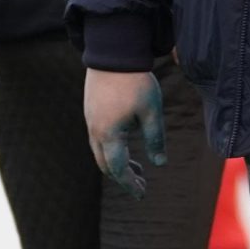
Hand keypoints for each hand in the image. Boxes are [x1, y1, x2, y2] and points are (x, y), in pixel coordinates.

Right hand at [84, 69, 164, 198]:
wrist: (113, 53)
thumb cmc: (136, 83)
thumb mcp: (151, 112)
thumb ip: (155, 139)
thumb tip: (159, 164)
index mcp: (109, 135)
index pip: (118, 169)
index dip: (130, 184)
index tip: (142, 195)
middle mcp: (94, 131)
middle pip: (105, 164)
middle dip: (123, 177)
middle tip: (142, 185)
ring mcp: (90, 120)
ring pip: (100, 152)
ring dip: (117, 163)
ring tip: (137, 168)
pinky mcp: (91, 111)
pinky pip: (98, 139)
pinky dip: (111, 149)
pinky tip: (126, 144)